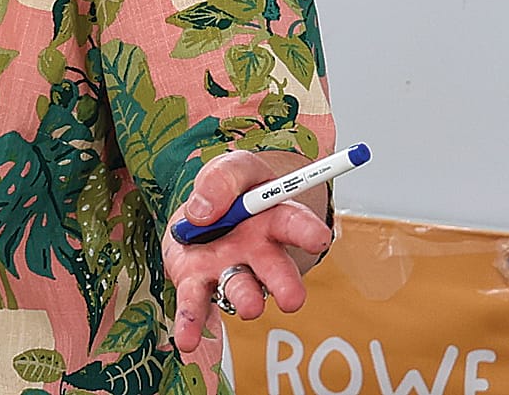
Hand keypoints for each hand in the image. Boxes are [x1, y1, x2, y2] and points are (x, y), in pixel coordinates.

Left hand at [162, 149, 333, 354]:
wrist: (205, 211)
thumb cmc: (231, 190)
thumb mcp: (231, 169)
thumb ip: (222, 179)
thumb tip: (201, 211)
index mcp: (273, 218)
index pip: (295, 223)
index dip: (309, 231)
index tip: (321, 237)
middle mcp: (257, 252)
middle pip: (275, 269)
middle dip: (285, 284)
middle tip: (293, 299)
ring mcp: (229, 270)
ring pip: (241, 288)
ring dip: (245, 299)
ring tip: (249, 307)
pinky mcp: (198, 282)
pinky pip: (196, 304)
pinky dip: (191, 323)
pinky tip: (187, 340)